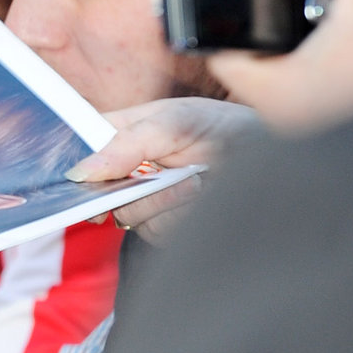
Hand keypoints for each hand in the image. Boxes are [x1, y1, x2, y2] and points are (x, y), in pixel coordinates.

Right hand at [61, 98, 258, 242]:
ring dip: (163, 199)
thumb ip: (128, 142)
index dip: (74, 164)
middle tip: (155, 173)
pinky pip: (154, 231)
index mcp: (122, 133)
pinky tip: (200, 198)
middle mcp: (128, 168)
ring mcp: (145, 199)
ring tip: (196, 179)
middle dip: (127, 186)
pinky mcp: (164, 225)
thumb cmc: (229, 127)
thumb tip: (80, 172)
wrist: (278, 158)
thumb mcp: (177, 121)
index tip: (82, 178)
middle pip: (95, 190)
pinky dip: (179, 216)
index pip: (80, 147)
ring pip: (125, 214)